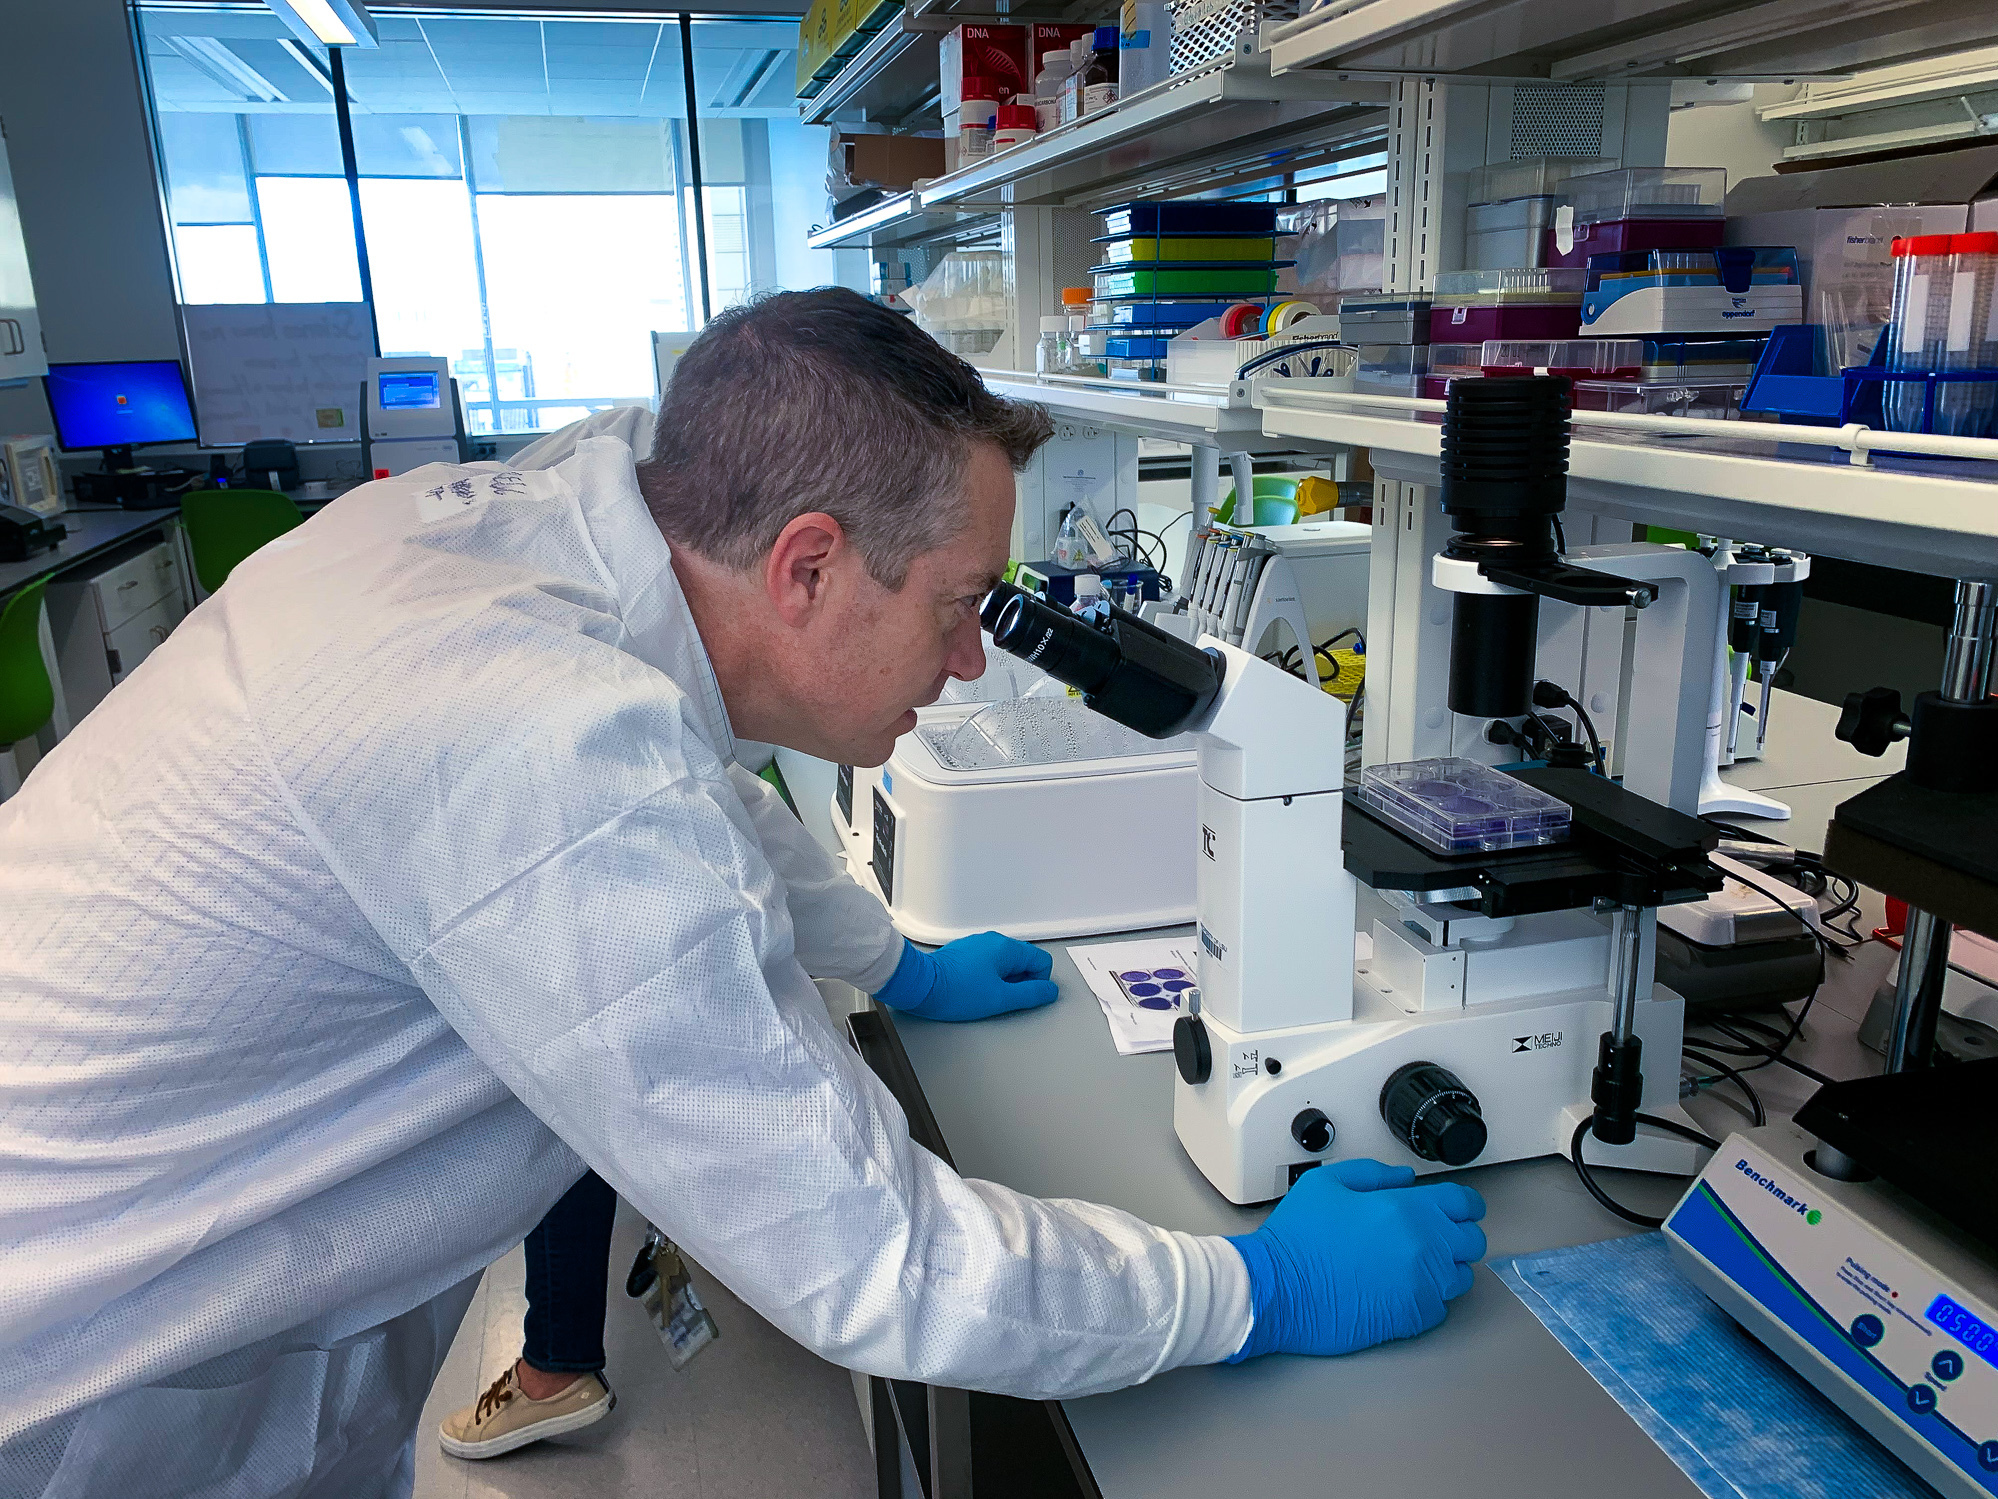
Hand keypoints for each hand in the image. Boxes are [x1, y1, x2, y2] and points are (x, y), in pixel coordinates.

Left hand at [872, 932, 1058, 1022]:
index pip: (1041, 961)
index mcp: (1006, 948)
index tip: (1021, 997)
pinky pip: (988, 964)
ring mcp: (978, 945)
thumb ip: (1031, 994)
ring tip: (983, 995)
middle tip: (1000, 998)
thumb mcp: (1000, 998)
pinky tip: (972, 990)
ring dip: (1002, 981)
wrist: (919, 985)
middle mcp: (993, 941)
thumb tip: (1049, 991)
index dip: (1038, 983)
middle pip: (1024, 961)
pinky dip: (987, 978)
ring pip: (1005, 964)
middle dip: (1019, 983)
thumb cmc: (955, 991)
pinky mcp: (964, 953)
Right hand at [1225, 1158, 1485, 1361]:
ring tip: (1411, 1266)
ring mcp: (1422, 1286)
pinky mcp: (1412, 1318)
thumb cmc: (1297, 1238)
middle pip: (1472, 1241)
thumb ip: (1374, 1174)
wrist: (1278, 1288)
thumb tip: (1405, 1179)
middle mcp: (1423, 1247)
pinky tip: (1399, 1290)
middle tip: (1431, 1237)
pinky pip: (1440, 1308)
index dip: (1464, 1205)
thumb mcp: (1327, 1183)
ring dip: (1443, 1269)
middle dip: (1456, 1236)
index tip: (1459, 1209)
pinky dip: (1427, 1299)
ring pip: (1459, 1277)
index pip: (1464, 1203)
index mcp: (1406, 1209)